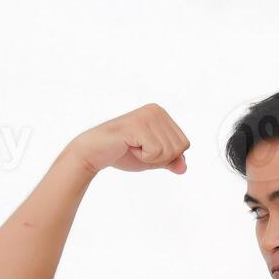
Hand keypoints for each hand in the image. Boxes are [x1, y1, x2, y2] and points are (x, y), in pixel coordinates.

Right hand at [71, 103, 190, 174]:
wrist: (94, 153)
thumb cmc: (123, 153)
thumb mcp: (153, 160)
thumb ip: (170, 161)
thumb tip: (184, 168)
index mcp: (162, 114)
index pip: (184, 145)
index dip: (166, 156)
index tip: (145, 148)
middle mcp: (157, 110)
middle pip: (179, 148)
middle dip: (159, 158)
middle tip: (137, 149)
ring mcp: (148, 116)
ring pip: (168, 152)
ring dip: (150, 158)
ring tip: (132, 147)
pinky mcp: (138, 125)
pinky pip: (155, 152)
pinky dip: (143, 157)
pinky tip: (128, 147)